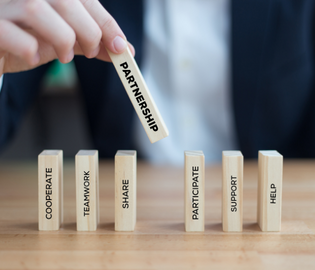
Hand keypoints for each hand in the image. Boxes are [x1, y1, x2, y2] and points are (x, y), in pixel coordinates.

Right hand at [0, 0, 134, 75]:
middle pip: (65, 0)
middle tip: (91, 52)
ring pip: (36, 9)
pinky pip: (9, 31)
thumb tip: (122, 49)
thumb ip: (88, 40)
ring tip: (64, 56)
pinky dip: (28, 48)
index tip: (120, 45)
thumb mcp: (61, 39)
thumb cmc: (26, 40)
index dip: (105, 21)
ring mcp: (2, 5)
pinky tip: (31, 57)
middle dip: (88, 31)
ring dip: (62, 38)